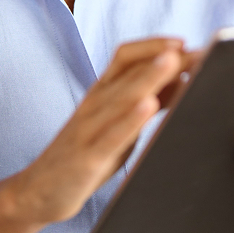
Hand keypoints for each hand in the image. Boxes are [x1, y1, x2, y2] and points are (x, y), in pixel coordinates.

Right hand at [11, 38, 194, 224]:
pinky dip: (130, 119)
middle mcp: (94, 103)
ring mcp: (88, 128)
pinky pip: (110, 135)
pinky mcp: (86, 157)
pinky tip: (148, 107)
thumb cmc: (86, 152)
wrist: (39, 190)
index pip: (125, 56)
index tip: (184, 41)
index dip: (154, 45)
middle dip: (162, 58)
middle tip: (194, 50)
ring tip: (173, 62)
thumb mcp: (118, 122)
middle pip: (128, 70)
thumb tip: (183, 78)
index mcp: (101, 91)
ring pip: (120, 96)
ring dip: (149, 77)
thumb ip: (145, 101)